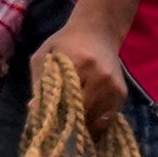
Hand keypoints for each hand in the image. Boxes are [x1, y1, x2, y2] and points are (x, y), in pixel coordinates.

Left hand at [33, 12, 136, 126]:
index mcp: (79, 64)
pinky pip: (109, 116)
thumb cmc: (65, 44)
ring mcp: (114, 85)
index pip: (66, 99)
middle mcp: (101, 76)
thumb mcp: (45, 55)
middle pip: (83, 111)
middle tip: (58, 123)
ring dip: (84, 123)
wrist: (98, 32)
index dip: (56, 114)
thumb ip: (39, 80)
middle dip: (69, 121)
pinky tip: (86, 116)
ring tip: (72, 119)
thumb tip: (35, 107)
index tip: (48, 122)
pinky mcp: (122, 92)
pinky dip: (97, 121)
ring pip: (97, 118)